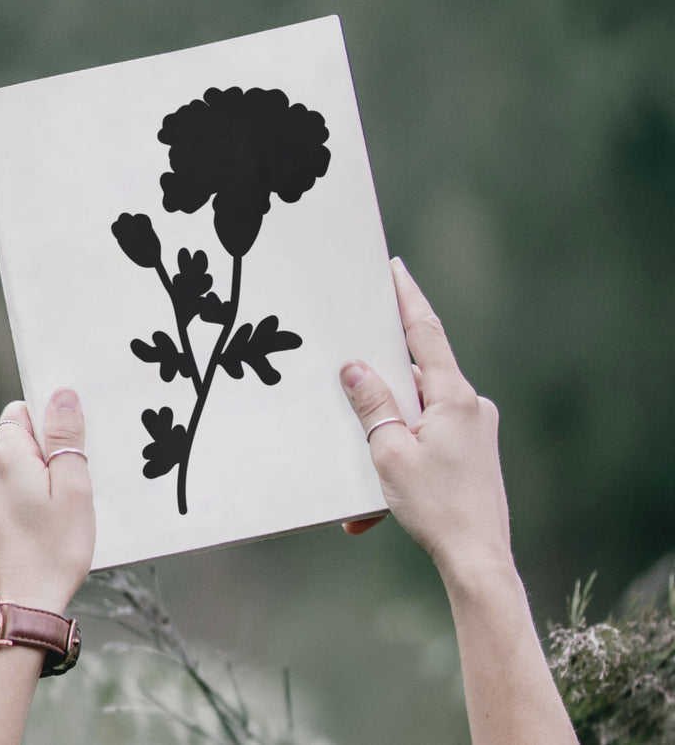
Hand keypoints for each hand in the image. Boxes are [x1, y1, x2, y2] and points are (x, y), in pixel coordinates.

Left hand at [0, 388, 95, 614]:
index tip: (61, 459)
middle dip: (34, 466)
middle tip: (59, 501)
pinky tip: (21, 544)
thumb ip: (66, 437)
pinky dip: (2, 520)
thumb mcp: (75, 490)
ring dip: (17, 495)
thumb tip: (61, 394)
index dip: (44, 431)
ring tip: (41, 528)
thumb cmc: (54, 551)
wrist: (18, 612)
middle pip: (10, 451)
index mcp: (6, 456)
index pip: (20, 414)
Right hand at [339, 258, 510, 578]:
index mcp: (453, 396)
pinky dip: (401, 462)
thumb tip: (355, 367)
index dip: (406, 298)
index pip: (424, 332)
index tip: (395, 268)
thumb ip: (372, 404)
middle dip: (379, 391)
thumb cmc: (436, 507)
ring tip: (365, 483)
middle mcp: (470, 405)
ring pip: (417, 416)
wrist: (478, 559)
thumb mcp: (390, 452)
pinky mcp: (473, 453)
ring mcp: (474, 430)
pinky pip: (428, 442)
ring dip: (386, 441)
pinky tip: (379, 506)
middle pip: (415, 377)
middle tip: (351, 386)